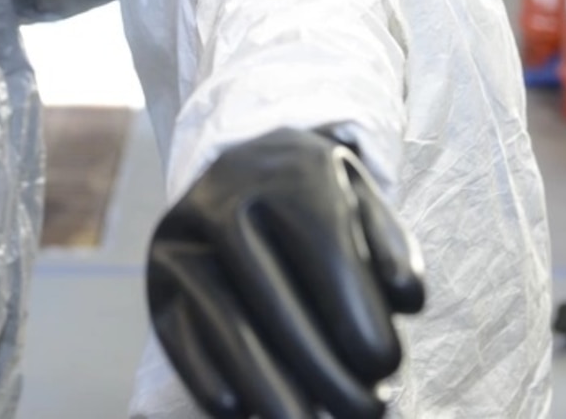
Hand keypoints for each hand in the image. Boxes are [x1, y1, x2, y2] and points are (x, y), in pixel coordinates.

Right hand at [148, 127, 424, 418]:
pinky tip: (243, 413)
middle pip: (274, 299)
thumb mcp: (363, 204)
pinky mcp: (157, 280)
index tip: (387, 368)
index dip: (358, 318)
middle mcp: (225, 198)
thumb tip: (407, 300)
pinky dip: (210, 381)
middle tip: (362, 412)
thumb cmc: (318, 204)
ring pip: (226, 324)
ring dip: (271, 390)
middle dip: (324, 371)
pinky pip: (180, 338)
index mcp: (289, 174)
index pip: (325, 253)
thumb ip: (392, 250)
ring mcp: (181, 239)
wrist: (243, 170)